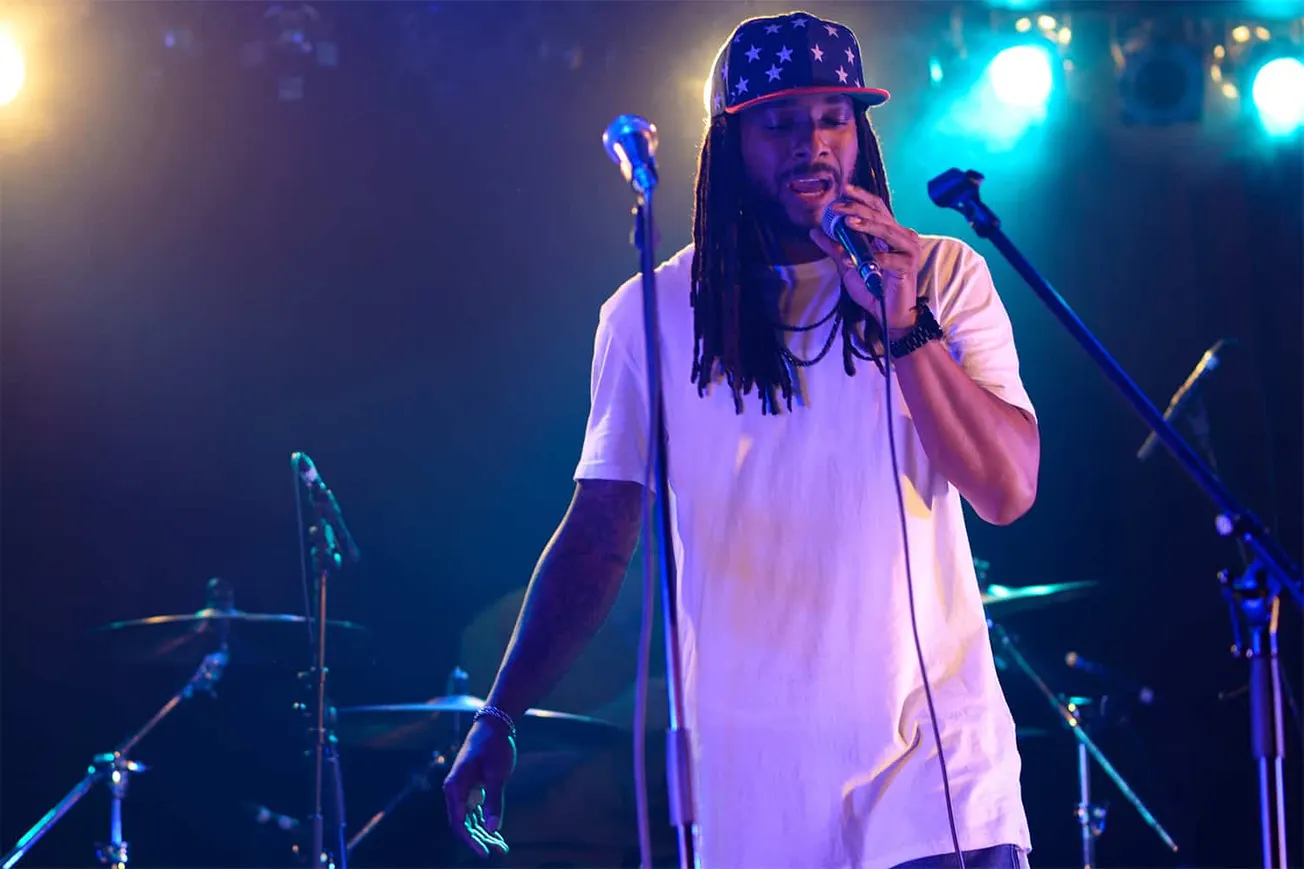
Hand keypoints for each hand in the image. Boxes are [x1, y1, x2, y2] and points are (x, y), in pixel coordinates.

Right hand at [442, 718, 515, 857]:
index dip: (471, 840)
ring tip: (502, 848)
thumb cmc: (494, 746)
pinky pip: (476, 811)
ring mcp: (463, 790)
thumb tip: (493, 828)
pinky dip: (486, 822)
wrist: (495, 724)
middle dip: (480, 840)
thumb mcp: (497, 774)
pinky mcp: (472, 789)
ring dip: (484, 834)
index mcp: (454, 786)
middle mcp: (455, 791)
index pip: (459, 822)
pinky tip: (497, 834)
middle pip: (463, 824)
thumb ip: (494, 801)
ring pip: (470, 820)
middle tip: (499, 852)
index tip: (485, 853)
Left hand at [808, 184, 922, 331]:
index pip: (877, 208)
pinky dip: (871, 258)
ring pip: (886, 231)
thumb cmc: (873, 288)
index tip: (844, 189)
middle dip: (857, 209)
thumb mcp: (848, 266)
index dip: (861, 197)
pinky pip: (888, 258)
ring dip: (866, 225)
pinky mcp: (908, 265)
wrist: (890, 314)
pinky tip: (853, 261)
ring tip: (847, 222)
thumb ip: (835, 248)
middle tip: (837, 206)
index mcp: (890, 232)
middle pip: (879, 215)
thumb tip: (815, 231)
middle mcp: (902, 236)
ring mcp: (908, 249)